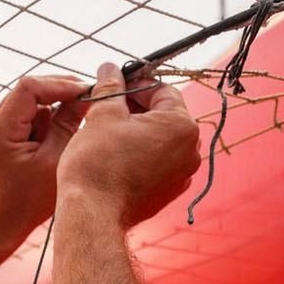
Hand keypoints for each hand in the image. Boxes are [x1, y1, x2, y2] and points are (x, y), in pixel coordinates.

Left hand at [0, 75, 89, 241]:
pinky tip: (54, 137)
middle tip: (87, 100)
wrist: (4, 221)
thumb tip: (85, 94)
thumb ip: (69, 123)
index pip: (29, 87)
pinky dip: (42, 119)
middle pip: (27, 90)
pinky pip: (23, 112)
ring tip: (69, 128)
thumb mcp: (57, 160)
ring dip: (51, 107)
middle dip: (59, 93)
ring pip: (27, 100)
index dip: (60, 85)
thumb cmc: (31, 201)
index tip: (85, 91)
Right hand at [57, 63, 199, 226]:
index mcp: (181, 125)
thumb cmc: (97, 163)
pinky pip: (157, 163)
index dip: (134, 84)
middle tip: (106, 107)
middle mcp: (190, 150)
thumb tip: (110, 68)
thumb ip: (111, 87)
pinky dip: (140, 155)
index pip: (161, 90)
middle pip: (163, 115)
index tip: (113, 85)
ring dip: (137, 131)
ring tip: (107, 132)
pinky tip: (115, 156)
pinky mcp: (168, 193)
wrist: (93, 214)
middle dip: (135, 108)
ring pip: (160, 140)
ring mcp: (181, 175)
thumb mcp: (102, 114)